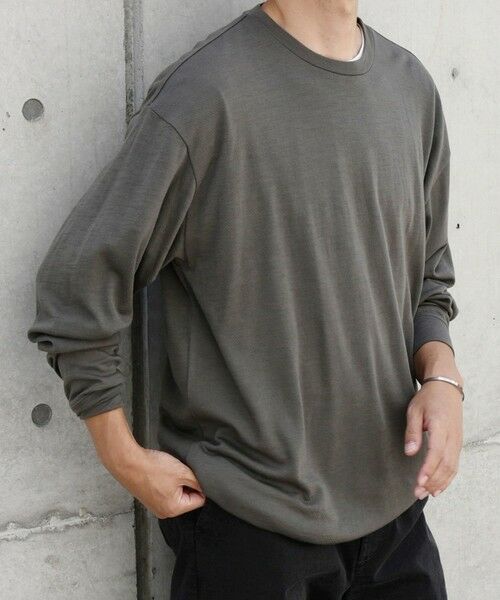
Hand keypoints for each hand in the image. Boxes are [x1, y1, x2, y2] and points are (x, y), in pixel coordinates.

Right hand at [108, 445, 206, 518]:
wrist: (128, 462)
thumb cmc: (154, 468)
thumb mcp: (182, 472)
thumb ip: (198, 482)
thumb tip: (207, 487)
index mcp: (174, 510)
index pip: (199, 501)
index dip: (201, 486)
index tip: (196, 475)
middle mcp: (164, 512)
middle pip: (187, 499)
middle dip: (188, 484)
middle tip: (182, 471)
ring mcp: (155, 506)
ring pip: (177, 494)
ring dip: (177, 482)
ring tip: (170, 471)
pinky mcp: (149, 498)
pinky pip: (166, 492)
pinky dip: (167, 483)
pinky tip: (163, 472)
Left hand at [404, 380, 462, 498]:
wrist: (446, 389)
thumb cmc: (428, 398)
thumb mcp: (414, 410)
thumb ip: (412, 432)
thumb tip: (410, 452)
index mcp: (441, 427)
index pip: (436, 452)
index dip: (429, 468)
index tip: (419, 481)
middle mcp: (452, 437)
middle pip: (445, 464)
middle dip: (432, 481)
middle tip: (417, 492)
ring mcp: (457, 441)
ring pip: (452, 468)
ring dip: (439, 483)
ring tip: (425, 494)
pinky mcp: (457, 444)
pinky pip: (454, 465)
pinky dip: (447, 479)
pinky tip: (438, 488)